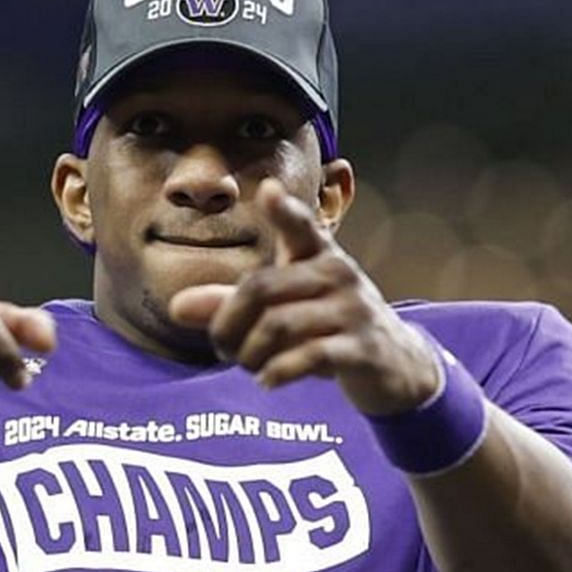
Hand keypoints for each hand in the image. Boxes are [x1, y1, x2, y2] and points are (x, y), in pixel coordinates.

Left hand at [166, 180, 439, 415]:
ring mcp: (354, 310)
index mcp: (318, 256)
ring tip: (247, 366)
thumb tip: (176, 306)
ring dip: (249, 354)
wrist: (394, 365)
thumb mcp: (281, 310)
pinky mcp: (362, 347)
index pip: (301, 227)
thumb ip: (228, 305)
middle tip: (222, 349)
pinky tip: (266, 381)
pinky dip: (277, 371)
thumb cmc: (325, 326)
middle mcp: (338, 274)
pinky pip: (309, 356)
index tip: (267, 190)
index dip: (285, 211)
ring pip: (278, 326)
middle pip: (260, 289)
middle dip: (227, 324)